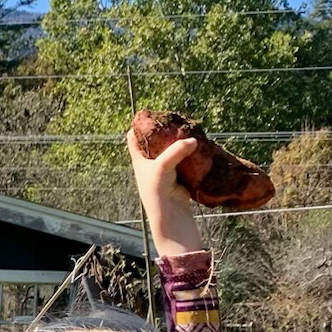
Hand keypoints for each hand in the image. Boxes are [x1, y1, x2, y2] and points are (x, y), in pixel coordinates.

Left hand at [126, 126, 201, 251]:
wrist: (171, 216)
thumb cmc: (158, 192)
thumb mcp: (162, 167)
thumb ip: (175, 151)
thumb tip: (193, 140)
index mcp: (139, 160)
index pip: (133, 138)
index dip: (138, 126)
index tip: (150, 115)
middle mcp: (150, 163)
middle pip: (155, 141)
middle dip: (164, 131)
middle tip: (176, 119)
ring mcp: (165, 168)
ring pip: (171, 149)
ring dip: (179, 141)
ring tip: (189, 128)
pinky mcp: (180, 174)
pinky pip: (185, 158)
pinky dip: (189, 151)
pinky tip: (198, 143)